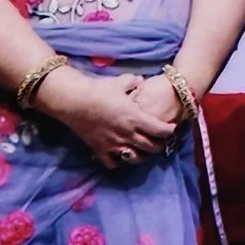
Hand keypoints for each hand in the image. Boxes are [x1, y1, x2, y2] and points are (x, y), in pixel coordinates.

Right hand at [42, 71, 176, 170]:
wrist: (73, 100)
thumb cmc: (98, 89)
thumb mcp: (120, 82)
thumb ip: (134, 82)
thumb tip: (141, 81)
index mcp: (135, 117)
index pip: (160, 130)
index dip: (169, 130)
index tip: (171, 128)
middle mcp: (127, 134)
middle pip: (152, 147)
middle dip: (160, 145)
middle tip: (161, 141)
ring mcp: (114, 144)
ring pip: (135, 158)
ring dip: (142, 155)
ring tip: (143, 150)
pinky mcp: (100, 149)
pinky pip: (113, 163)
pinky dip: (118, 161)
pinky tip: (120, 155)